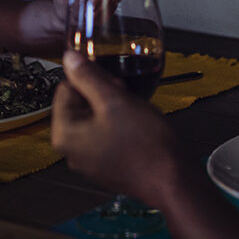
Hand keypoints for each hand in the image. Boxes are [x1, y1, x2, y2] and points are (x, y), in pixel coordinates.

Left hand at [51, 50, 181, 205]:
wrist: (173, 180)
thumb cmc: (144, 143)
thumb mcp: (114, 100)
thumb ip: (87, 76)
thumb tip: (68, 58)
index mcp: (64, 135)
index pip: (65, 88)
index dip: (90, 79)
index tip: (112, 83)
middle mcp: (71, 152)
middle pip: (78, 104)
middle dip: (101, 95)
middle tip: (125, 96)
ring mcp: (89, 161)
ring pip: (94, 119)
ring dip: (112, 109)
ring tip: (133, 112)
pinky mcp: (106, 166)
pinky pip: (106, 135)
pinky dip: (119, 126)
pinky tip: (137, 127)